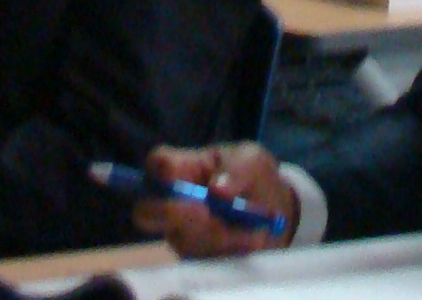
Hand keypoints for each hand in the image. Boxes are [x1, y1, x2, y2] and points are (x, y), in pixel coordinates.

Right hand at [134, 144, 295, 258]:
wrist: (273, 216)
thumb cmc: (254, 178)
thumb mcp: (253, 161)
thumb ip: (238, 168)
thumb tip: (216, 190)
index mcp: (183, 168)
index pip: (157, 163)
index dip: (159, 170)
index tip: (174, 178)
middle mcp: (172, 202)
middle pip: (149, 211)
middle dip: (175, 213)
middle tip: (204, 212)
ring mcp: (180, 234)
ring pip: (181, 239)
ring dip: (217, 235)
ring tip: (248, 229)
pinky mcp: (194, 260)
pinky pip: (202, 260)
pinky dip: (229, 250)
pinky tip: (248, 241)